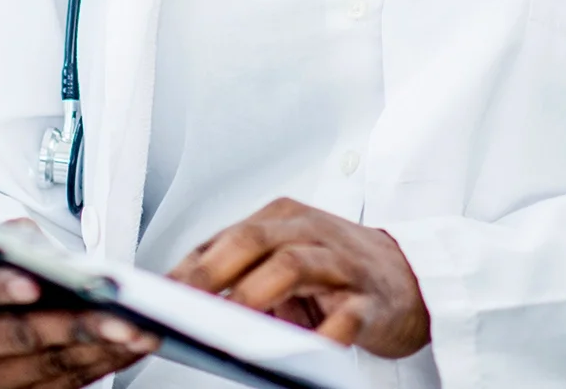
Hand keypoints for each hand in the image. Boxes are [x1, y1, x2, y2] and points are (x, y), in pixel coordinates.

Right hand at [0, 224, 159, 388]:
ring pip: (51, 364)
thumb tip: (53, 257)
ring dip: (101, 347)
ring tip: (139, 330)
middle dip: (73, 325)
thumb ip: (11, 240)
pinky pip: (70, 381)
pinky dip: (107, 361)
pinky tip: (133, 344)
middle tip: (116, 314)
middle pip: (20, 335)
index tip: (32, 282)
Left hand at [168, 198, 430, 357]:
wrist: (412, 278)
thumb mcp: (286, 260)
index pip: (224, 237)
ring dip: (255, 294)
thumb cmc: (337, 271)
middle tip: (181, 304)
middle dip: (211, 273)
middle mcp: (309, 232)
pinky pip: (344, 315)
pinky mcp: (370, 299)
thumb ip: (240, 273)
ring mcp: (341, 263)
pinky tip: (303, 347)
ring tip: (230, 324)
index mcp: (282, 219)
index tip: (154, 296)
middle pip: (252, 240)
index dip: (186, 267)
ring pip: (292, 265)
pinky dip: (321, 332)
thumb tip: (180, 300)